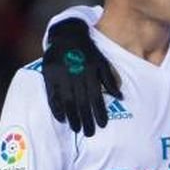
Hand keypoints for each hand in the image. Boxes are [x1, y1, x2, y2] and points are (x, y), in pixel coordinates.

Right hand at [42, 18, 121, 135]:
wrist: (67, 35)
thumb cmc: (89, 51)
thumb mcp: (102, 62)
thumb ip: (110, 79)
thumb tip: (121, 97)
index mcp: (91, 71)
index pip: (95, 96)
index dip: (99, 111)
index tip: (102, 125)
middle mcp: (76, 74)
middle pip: (81, 101)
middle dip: (86, 119)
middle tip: (90, 133)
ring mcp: (61, 75)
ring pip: (67, 100)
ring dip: (72, 117)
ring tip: (77, 129)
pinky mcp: (48, 75)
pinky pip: (52, 95)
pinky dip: (56, 108)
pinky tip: (62, 119)